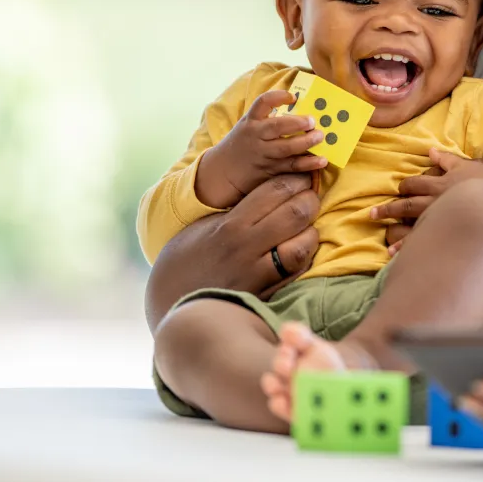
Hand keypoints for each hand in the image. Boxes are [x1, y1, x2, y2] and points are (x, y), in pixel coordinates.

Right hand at [144, 173, 320, 329]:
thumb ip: (235, 212)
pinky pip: (296, 273)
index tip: (301, 177)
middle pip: (295, 213)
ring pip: (303, 246)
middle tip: (311, 195)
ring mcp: (257, 274)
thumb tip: (269, 194)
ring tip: (308, 225)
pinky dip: (305, 257)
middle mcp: (246, 248)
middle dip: (310, 199)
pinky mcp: (264, 295)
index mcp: (229, 225)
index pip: (275, 191)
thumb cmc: (183, 261)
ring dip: (311, 231)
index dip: (295, 180)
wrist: (171, 304)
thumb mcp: (202, 227)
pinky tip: (302, 248)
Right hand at [195, 90, 329, 208]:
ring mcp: (263, 154)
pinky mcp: (270, 171)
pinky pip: (291, 166)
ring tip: (320, 137)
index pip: (262, 103)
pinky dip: (308, 164)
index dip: (278, 97)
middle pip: (277, 127)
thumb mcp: (248, 126)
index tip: (292, 96)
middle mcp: (256, 136)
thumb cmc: (243, 144)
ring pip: (286, 148)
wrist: (223, 172)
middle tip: (313, 121)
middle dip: (297, 123)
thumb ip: (267, 119)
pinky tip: (321, 160)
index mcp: (251, 121)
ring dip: (306, 142)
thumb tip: (300, 110)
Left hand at [372, 149, 482, 251]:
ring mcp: (440, 218)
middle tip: (372, 213)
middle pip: (407, 204)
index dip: (405, 187)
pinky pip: (422, 240)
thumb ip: (447, 160)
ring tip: (383, 236)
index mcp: (441, 182)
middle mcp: (436, 199)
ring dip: (393, 228)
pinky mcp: (446, 233)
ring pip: (411, 223)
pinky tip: (394, 255)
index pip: (416, 184)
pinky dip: (406, 247)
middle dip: (389, 208)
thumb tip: (431, 152)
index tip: (397, 191)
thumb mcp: (469, 165)